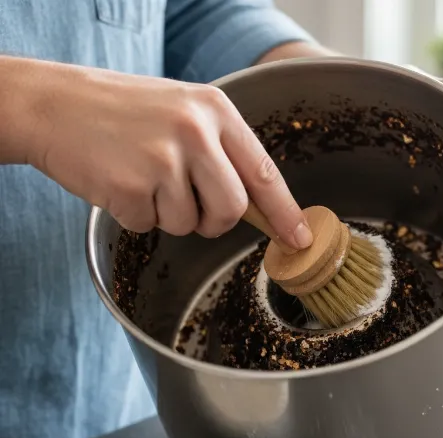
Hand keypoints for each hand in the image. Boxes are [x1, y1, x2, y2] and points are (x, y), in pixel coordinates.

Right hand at [19, 58, 312, 248]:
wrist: (53, 104)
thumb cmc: (122, 112)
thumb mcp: (182, 113)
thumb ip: (222, 153)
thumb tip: (258, 206)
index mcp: (215, 111)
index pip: (264, 173)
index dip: (285, 212)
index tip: (299, 238)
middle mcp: (195, 131)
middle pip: (232, 209)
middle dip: (213, 220)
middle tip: (186, 203)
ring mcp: (162, 158)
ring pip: (189, 223)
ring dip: (167, 215)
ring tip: (142, 179)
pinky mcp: (131, 185)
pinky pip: (150, 226)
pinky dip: (136, 216)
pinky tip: (120, 183)